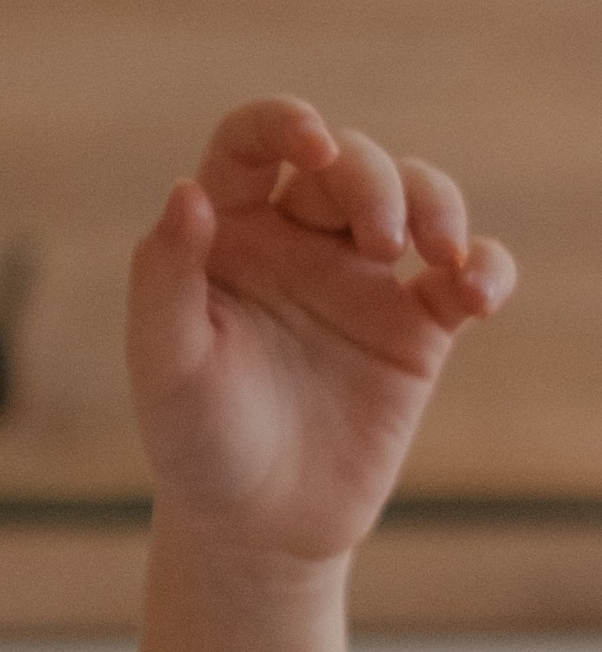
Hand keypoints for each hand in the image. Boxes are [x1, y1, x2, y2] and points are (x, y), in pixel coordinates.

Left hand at [127, 98, 514, 565]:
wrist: (257, 529)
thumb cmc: (195, 443)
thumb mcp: (165, 366)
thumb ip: (165, 278)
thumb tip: (187, 191)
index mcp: (226, 234)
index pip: (250, 143)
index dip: (283, 122)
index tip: (314, 144)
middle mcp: (295, 241)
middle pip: (347, 162)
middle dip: (375, 181)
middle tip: (383, 243)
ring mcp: (360, 279)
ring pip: (414, 195)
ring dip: (438, 203)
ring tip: (442, 256)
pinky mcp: (417, 327)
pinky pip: (466, 272)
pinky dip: (486, 267)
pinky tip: (479, 295)